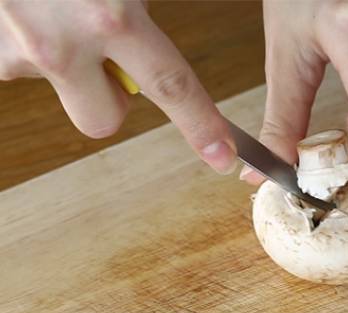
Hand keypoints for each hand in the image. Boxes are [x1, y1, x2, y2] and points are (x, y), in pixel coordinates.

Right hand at [0, 0, 236, 173]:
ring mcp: (16, 49)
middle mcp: (60, 43)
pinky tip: (30, 7)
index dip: (200, 125)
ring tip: (56, 8)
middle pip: (102, 123)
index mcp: (110, 16)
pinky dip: (29, 42)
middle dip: (111, 101)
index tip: (221, 156)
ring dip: (65, 63)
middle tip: (108, 57)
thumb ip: (137, 6)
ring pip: (57, 88)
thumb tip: (144, 28)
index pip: (171, 86)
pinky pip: (19, 63)